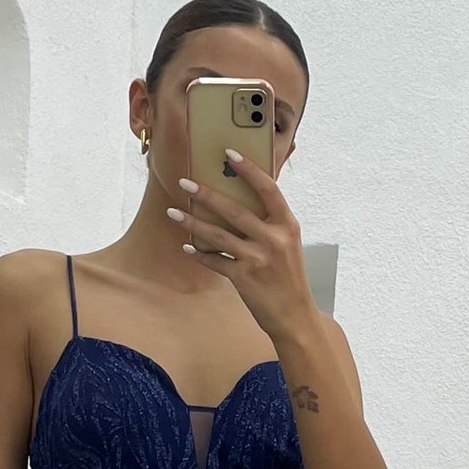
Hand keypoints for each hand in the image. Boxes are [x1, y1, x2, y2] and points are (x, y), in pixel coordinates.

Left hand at [167, 148, 315, 350]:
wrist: (294, 315)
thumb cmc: (288, 276)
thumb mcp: (288, 243)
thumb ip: (269, 222)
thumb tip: (238, 199)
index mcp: (287, 224)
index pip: (268, 189)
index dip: (248, 169)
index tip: (229, 153)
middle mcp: (273, 239)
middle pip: (234, 210)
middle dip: (206, 195)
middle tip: (185, 183)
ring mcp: (258, 259)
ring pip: (218, 235)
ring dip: (192, 223)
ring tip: (173, 212)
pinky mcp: (243, 278)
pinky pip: (215, 261)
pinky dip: (199, 254)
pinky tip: (186, 246)